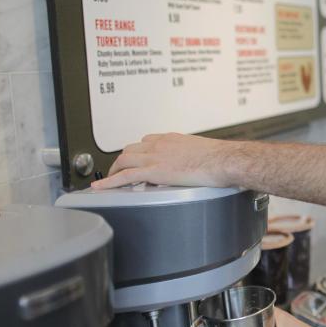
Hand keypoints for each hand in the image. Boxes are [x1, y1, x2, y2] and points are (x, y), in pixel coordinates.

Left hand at [91, 133, 236, 189]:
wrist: (224, 160)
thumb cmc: (220, 158)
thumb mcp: (203, 152)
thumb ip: (192, 156)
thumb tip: (195, 164)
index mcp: (172, 139)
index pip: (147, 141)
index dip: (138, 151)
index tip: (137, 159)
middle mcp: (160, 144)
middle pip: (131, 148)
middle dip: (122, 160)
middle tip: (119, 171)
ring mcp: (155, 157)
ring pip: (124, 159)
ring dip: (113, 170)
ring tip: (109, 180)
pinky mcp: (155, 171)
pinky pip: (126, 176)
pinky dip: (109, 181)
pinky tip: (101, 187)